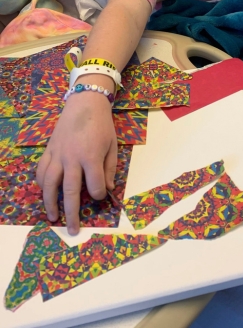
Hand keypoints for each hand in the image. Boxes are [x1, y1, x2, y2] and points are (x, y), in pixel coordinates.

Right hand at [36, 92, 117, 234]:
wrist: (85, 103)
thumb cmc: (102, 125)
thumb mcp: (112, 146)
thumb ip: (109, 169)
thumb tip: (107, 190)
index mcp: (91, 156)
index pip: (94, 186)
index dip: (98, 195)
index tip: (100, 196)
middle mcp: (72, 158)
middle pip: (70, 191)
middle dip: (72, 212)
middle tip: (72, 230)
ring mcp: (58, 154)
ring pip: (49, 184)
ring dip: (50, 203)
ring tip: (53, 217)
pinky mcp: (49, 150)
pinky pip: (41, 170)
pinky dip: (41, 183)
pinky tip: (44, 193)